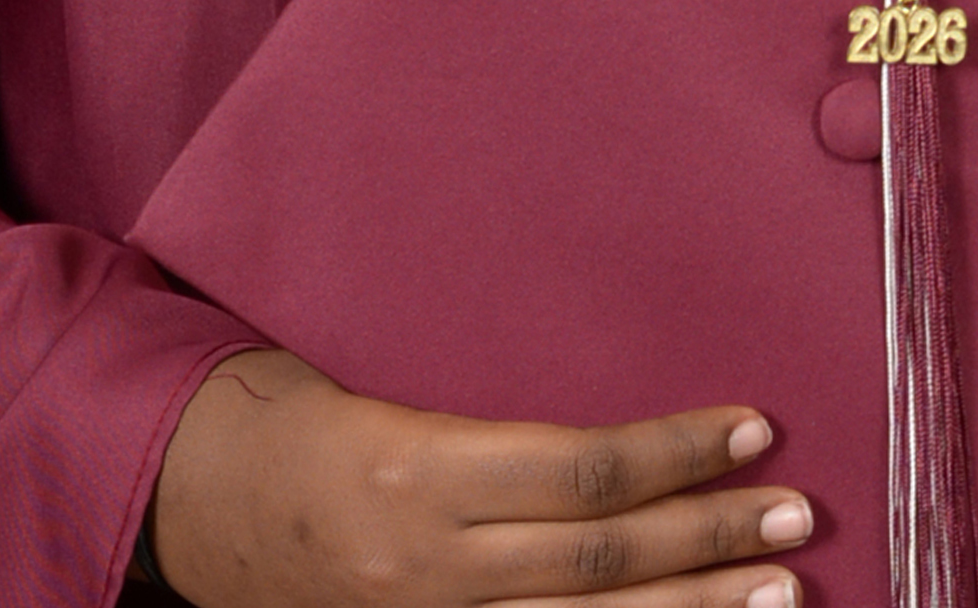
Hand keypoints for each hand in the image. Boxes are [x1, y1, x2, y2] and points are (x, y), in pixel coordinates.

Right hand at [149, 345, 813, 607]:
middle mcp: (428, 567)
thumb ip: (487, 417)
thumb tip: (616, 415)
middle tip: (796, 515)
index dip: (674, 453)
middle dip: (707, 540)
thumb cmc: (287, 417)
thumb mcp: (375, 391)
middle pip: (598, 562)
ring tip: (778, 592)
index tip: (752, 425)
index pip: (578, 472)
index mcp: (416, 473)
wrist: (181, 505)